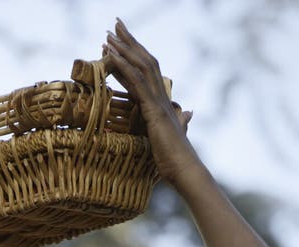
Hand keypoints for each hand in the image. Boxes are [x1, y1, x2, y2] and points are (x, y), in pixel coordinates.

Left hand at [104, 19, 201, 187]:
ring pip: (141, 67)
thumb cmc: (176, 159)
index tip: (120, 41)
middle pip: (145, 60)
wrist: (184, 170)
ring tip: (108, 34)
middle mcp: (162, 96)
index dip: (135, 54)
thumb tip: (189, 114)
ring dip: (124, 49)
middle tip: (114, 24)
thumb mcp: (175, 136)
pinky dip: (124, 68)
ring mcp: (158, 102)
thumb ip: (181, 123)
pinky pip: (137, 84)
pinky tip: (112, 57)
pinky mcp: (153, 111)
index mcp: (163, 101)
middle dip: (129, 41)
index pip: (148, 71)